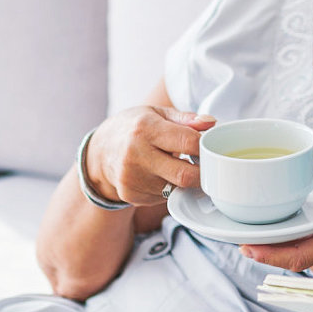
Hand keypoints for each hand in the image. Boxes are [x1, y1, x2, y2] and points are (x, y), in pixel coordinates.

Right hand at [88, 105, 215, 206]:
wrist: (101, 150)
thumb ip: (187, 119)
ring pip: (176, 188)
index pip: (189, 142)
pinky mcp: (131, 195)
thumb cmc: (134, 128)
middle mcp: (135, 155)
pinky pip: (164, 197)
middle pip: (185, 175)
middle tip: (203, 164)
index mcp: (145, 129)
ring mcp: (132, 179)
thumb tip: (211, 122)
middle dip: (202, 172)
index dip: (205, 146)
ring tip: (176, 165)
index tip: (208, 146)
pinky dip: (169, 188)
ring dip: (184, 180)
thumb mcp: (158, 114)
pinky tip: (160, 175)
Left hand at [241, 149, 312, 296]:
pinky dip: (288, 240)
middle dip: (259, 242)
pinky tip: (280, 222)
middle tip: (233, 222)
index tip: (243, 244)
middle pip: (285, 255)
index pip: (296, 255)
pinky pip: (302, 253)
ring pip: (292, 254)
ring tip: (251, 217)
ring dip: (273, 240)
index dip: (267, 253)